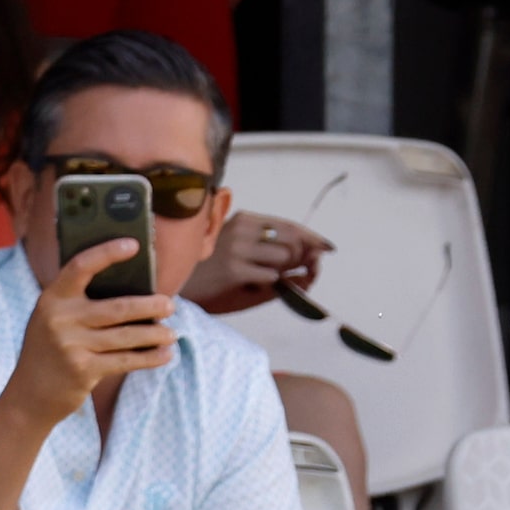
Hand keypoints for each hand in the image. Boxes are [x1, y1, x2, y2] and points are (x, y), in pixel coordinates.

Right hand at [0, 241, 176, 432]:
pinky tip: (164, 354)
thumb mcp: (54, 320)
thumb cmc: (50, 351)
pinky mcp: (83, 370)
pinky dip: (149, 358)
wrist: (28, 396)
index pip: (81, 266)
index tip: (133, 245)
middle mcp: (60, 319)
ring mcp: (71, 346)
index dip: (108, 253)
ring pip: (126, 336)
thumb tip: (135, 292)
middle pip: (117, 308)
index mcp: (53, 298)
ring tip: (172, 333)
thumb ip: (80, 304)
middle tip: (170, 305)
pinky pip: (125, 361)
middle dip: (150, 306)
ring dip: (155, 334)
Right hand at [184, 209, 327, 315]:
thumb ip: (273, 255)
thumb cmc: (213, 273)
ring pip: (284, 258)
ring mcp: (237, 249)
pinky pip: (271, 277)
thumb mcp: (243, 256)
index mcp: (244, 220)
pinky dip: (272, 284)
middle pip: (292, 241)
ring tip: (273, 280)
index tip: (328, 248)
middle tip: (306, 273)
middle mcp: (242, 229)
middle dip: (305, 258)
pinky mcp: (233, 270)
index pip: (289, 225)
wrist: (181, 288)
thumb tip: (310, 263)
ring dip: (288, 273)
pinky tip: (255, 286)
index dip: (312, 237)